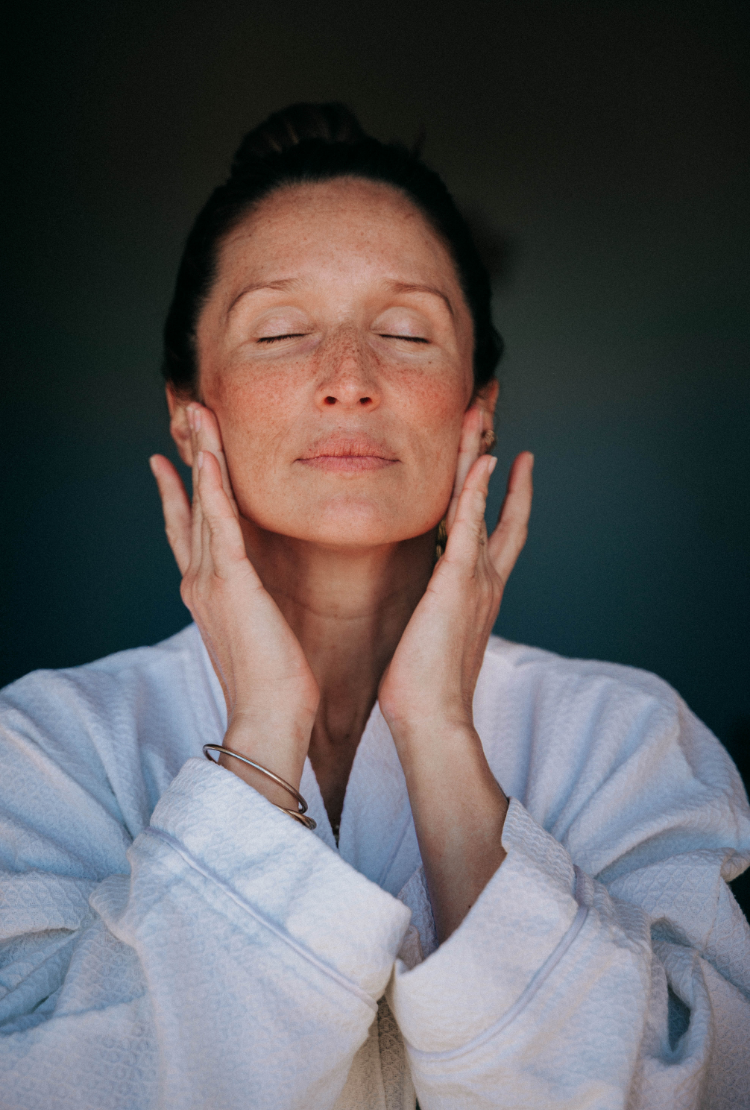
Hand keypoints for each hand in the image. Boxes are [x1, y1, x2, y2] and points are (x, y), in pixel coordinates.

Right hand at [149, 404, 318, 798]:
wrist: (270, 715)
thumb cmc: (275, 683)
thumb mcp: (260, 631)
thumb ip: (252, 603)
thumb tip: (259, 593)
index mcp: (207, 593)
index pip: (189, 530)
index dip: (180, 492)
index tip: (173, 460)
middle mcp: (200, 581)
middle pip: (191, 505)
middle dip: (191, 457)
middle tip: (189, 415)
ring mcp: (211, 580)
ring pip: (203, 504)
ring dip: (201, 456)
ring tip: (197, 415)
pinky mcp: (233, 583)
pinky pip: (221, 524)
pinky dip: (214, 488)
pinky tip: (212, 457)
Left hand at [377, 406, 532, 939]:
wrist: (432, 719)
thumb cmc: (424, 687)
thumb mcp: (432, 636)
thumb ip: (435, 610)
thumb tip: (423, 604)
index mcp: (477, 589)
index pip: (496, 528)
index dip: (504, 492)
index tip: (505, 458)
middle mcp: (485, 576)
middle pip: (499, 500)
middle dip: (495, 455)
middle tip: (494, 412)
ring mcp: (477, 576)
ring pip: (482, 500)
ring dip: (482, 453)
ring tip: (485, 411)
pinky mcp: (459, 581)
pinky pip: (470, 523)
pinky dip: (477, 489)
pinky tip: (481, 457)